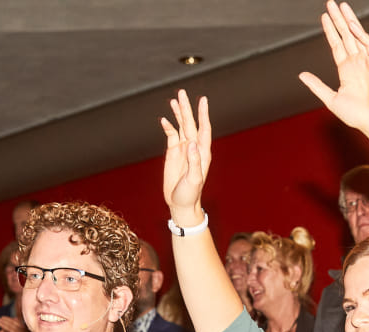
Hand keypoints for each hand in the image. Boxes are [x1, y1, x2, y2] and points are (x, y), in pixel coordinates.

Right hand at [160, 89, 211, 217]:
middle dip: (187, 108)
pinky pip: (171, 136)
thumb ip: (194, 162)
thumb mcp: (194, 179)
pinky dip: (168, 127)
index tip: (203, 100)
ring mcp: (183, 149)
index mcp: (202, 152)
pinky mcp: (173, 153)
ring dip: (178, 114)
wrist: (181, 203)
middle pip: (190, 123)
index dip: (203, 114)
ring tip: (174, 100)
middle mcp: (194, 147)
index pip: (204, 129)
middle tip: (182, 92)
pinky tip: (164, 119)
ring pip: (181, 126)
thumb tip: (192, 144)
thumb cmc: (190, 194)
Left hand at [299, 1, 368, 133]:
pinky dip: (362, 35)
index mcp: (346, 70)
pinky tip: (353, 26)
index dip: (330, 31)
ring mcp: (368, 62)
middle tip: (331, 3)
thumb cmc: (357, 116)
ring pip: (358, 36)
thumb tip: (301, 75)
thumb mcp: (331, 99)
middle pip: (346, 35)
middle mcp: (357, 62)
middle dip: (338, 19)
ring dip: (350, 21)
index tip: (323, 17)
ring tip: (342, 6)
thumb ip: (317, 86)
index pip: (337, 44)